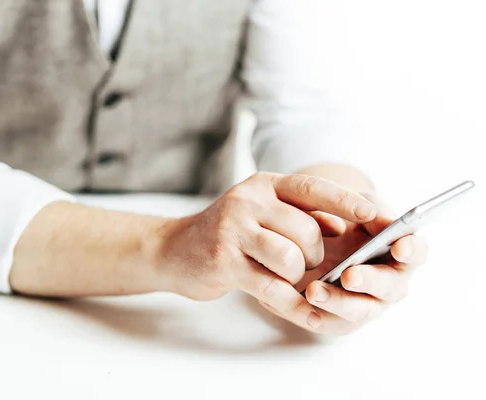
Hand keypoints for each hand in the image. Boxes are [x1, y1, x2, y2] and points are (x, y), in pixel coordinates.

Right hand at [157, 172, 376, 330]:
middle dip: (316, 255)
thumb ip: (298, 214)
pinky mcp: (224, 261)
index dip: (343, 200)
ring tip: (285, 275)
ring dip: (297, 275)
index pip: (310, 187)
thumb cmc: (227, 233)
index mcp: (262, 186)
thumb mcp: (261, 213)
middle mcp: (247, 202)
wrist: (174, 248)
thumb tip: (341, 225)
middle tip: (305, 263)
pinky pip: (271, 286)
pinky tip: (304, 311)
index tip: (373, 212)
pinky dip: (293, 304)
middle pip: (306, 230)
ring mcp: (233, 230)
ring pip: (290, 258)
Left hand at [289, 193, 428, 334]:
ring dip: (338, 302)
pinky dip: (317, 318)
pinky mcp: (342, 319)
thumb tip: (376, 216)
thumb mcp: (356, 206)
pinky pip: (331, 323)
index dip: (411, 250)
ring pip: (359, 310)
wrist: (316, 239)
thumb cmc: (346, 220)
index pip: (415, 252)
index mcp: (401, 252)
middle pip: (388, 287)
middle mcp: (390, 282)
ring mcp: (368, 304)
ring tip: (313, 290)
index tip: (400, 246)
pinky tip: (303, 312)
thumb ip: (369, 209)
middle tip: (349, 275)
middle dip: (369, 281)